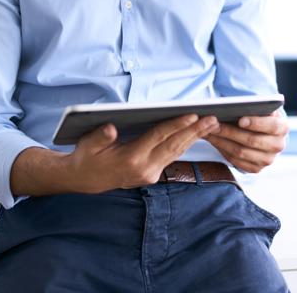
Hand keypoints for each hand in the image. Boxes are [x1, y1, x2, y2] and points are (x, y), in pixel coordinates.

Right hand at [66, 114, 220, 192]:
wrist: (83, 180)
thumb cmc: (86, 157)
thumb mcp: (87, 144)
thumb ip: (100, 136)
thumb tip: (111, 128)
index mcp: (130, 159)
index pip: (159, 138)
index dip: (176, 125)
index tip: (192, 115)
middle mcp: (144, 169)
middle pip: (174, 146)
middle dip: (195, 132)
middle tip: (212, 119)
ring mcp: (150, 174)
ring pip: (176, 152)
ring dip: (194, 138)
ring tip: (210, 125)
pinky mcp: (152, 175)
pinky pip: (171, 157)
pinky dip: (184, 144)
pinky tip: (195, 134)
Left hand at [205, 113, 287, 172]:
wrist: (262, 134)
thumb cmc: (258, 117)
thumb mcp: (260, 109)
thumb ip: (253, 107)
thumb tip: (233, 106)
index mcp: (282, 127)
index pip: (272, 126)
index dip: (256, 123)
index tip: (240, 119)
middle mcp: (278, 145)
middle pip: (252, 140)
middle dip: (231, 131)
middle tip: (214, 123)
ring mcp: (267, 159)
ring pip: (241, 152)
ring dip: (222, 141)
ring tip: (209, 131)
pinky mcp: (256, 168)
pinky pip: (236, 161)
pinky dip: (222, 150)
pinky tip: (214, 140)